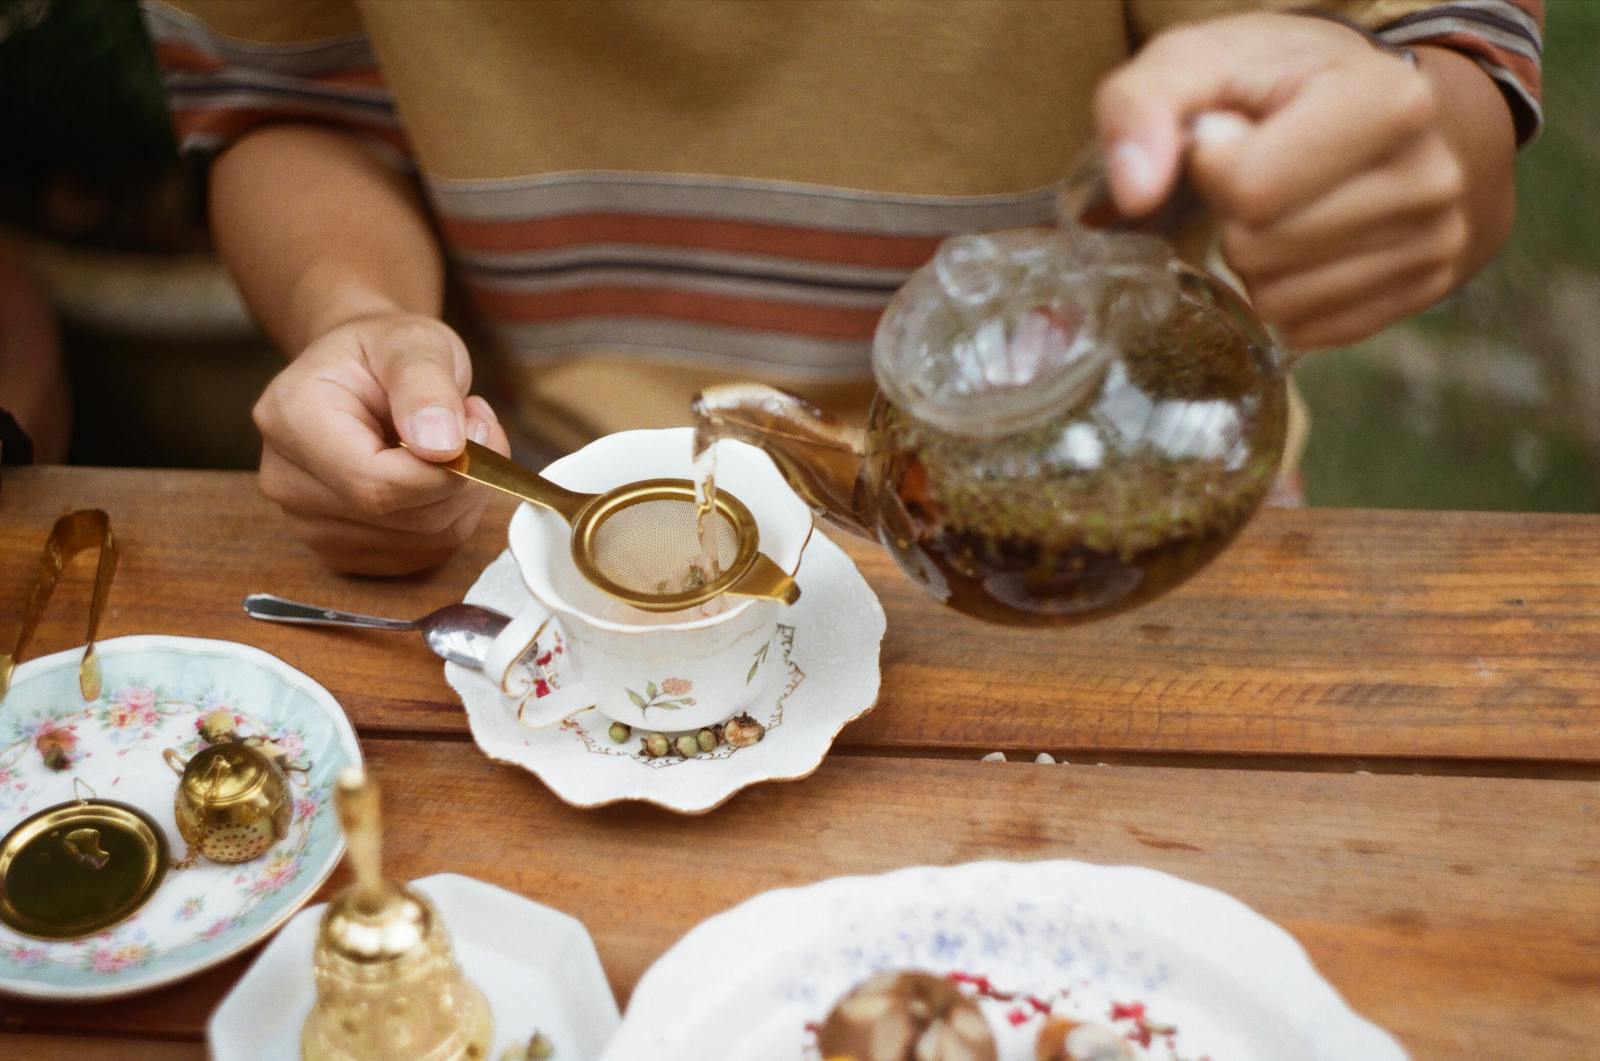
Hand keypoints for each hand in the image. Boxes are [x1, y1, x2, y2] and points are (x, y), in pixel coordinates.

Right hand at [253, 313, 511, 574]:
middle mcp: (287, 480)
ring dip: (464, 494)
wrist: (365, 374)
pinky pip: (424, 552)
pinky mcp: (344, 551)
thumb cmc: (385, 353)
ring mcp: (310, 524)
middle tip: (477, 424)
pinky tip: (441, 474)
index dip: (446, 471)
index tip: (481, 429)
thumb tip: (441, 446)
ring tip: (455, 441)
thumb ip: (425, 386)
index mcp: (291, 419)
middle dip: (463, 476)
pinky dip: (454, 515)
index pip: (374, 482)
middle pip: (401, 516)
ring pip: (423, 539)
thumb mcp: (413, 342)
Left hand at [1095, 14, 1473, 348]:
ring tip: (1283, 210)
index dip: (1209, 169)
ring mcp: (1436, 241)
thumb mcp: (1200, 60)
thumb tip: (1134, 192)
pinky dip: (1287, 298)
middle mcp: (1429, 177)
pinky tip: (1305, 248)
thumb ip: (1142, 105)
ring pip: (1279, 302)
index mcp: (1387, 101)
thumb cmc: (1279, 83)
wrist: (1381, 110)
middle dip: (1231, 220)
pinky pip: (1308, 331)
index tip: (1228, 137)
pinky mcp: (1423, 290)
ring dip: (1254, 265)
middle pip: (1259, 250)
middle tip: (1258, 176)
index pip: (1248, 187)